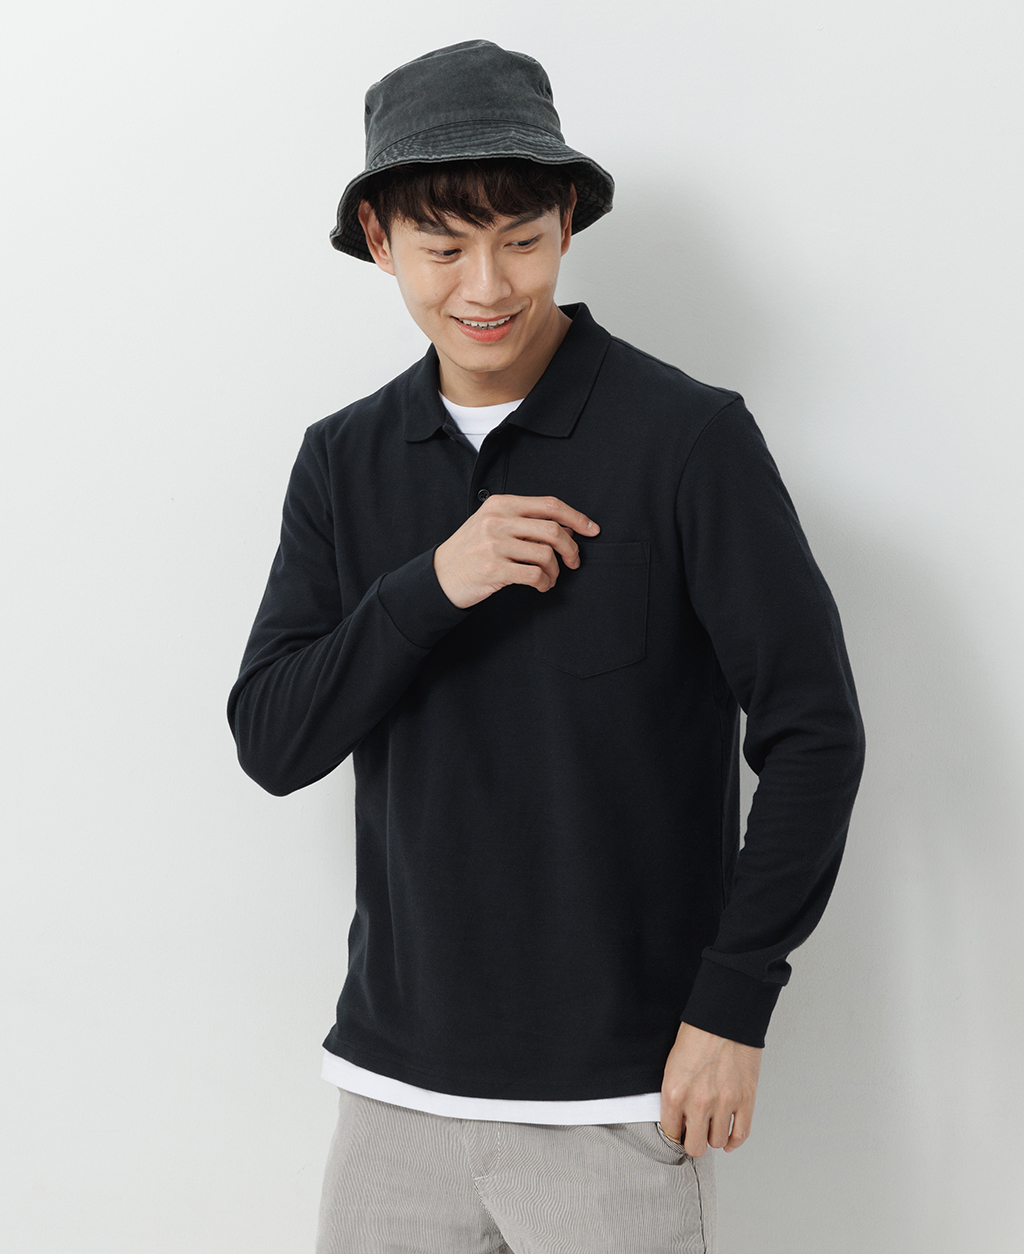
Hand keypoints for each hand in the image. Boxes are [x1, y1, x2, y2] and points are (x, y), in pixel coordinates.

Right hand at [433, 494, 599, 608]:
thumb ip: (523, 519)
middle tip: (574, 561)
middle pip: (553, 530)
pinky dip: (544, 583)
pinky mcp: (493, 568)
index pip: (549, 505)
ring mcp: (494, 544)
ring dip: (556, 571)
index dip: (576, 517)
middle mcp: (497, 520)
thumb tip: (567, 526)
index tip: (592, 529)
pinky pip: (534, 575)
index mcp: (500, 503)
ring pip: (546, 555)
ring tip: (550, 578)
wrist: (440, 574)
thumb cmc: (471, 550)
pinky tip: (541, 585)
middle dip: (572, 548)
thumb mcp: (492, 523)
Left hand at [659, 1020, 761, 1156]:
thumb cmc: (697, 1036)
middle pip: (695, 1146)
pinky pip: (741, 1135)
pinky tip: (729, 1136)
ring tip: (713, 1125)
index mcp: (675, 1093)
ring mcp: (724, 1103)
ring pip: (718, 1142)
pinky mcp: (745, 1100)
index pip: (671, 1134)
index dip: (677, 1134)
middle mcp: (698, 1103)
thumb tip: (680, 1121)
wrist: (724, 1017)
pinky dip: (734, 1141)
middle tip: (697, 1132)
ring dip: (715, 1136)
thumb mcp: (672, 1066)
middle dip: (695, 1142)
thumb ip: (675, 1097)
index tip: (681, 1131)